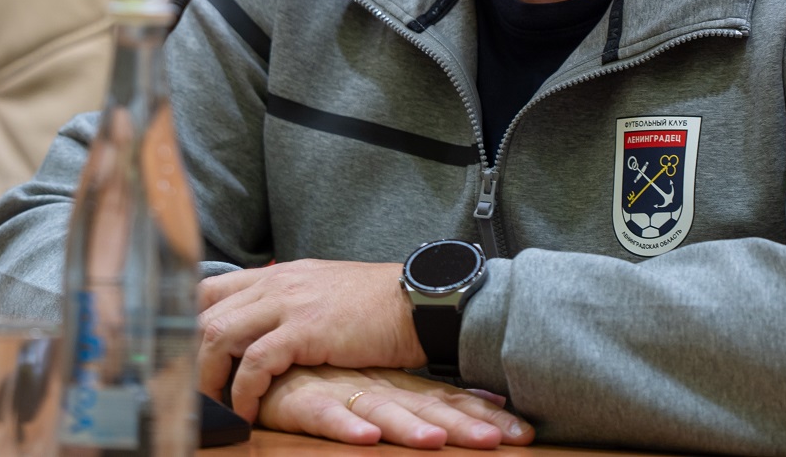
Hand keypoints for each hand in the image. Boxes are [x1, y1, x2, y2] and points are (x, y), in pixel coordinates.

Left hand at [197, 260, 426, 420]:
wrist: (417, 301)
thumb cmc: (377, 305)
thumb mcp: (324, 293)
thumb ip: (291, 304)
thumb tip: (267, 330)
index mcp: (278, 274)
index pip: (210, 289)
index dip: (188, 324)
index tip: (185, 358)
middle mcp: (276, 282)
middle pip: (205, 315)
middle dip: (189, 359)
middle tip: (193, 394)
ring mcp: (288, 303)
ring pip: (218, 335)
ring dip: (208, 377)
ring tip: (214, 407)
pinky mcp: (305, 330)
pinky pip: (255, 362)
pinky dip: (243, 391)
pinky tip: (247, 411)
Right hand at [258, 366, 532, 448]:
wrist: (260, 343)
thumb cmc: (312, 372)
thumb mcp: (363, 385)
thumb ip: (400, 398)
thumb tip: (447, 417)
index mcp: (393, 382)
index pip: (445, 398)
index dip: (482, 413)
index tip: (524, 432)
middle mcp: (375, 384)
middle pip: (427, 405)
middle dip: (467, 423)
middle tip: (509, 439)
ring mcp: (340, 388)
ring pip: (383, 408)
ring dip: (411, 427)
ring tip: (439, 442)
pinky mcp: (301, 399)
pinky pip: (325, 413)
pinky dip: (347, 424)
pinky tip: (368, 437)